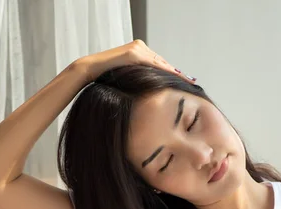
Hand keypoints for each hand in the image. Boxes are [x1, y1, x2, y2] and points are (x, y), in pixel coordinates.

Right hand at [74, 39, 195, 83]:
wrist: (88, 70)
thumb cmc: (103, 77)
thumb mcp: (124, 77)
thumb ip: (137, 78)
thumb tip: (149, 90)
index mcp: (137, 51)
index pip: (159, 63)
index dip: (172, 72)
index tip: (185, 80)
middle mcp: (139, 46)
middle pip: (162, 62)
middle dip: (177, 73)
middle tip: (192, 81)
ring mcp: (136, 48)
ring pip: (160, 63)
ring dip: (174, 73)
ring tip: (187, 81)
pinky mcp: (132, 53)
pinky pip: (152, 63)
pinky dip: (164, 71)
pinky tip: (175, 77)